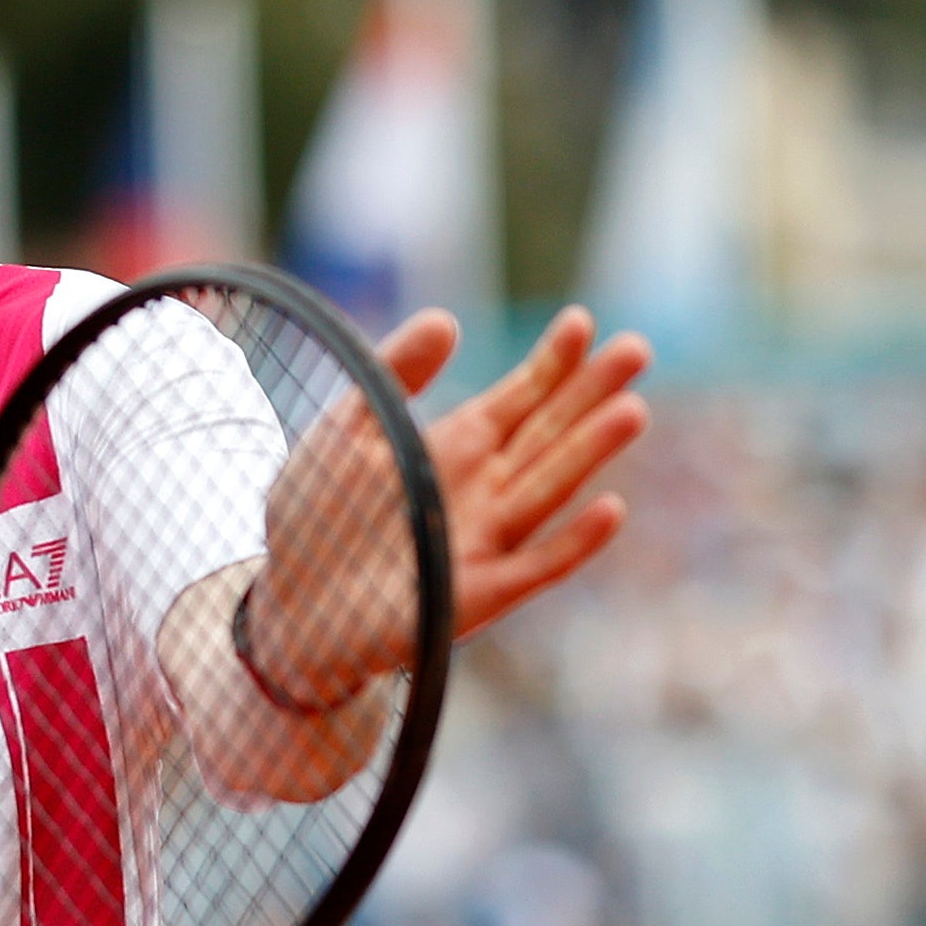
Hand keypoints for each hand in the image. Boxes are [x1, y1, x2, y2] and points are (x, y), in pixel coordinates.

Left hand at [239, 305, 652, 703]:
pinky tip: (610, 509)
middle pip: (548, 434)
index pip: (517, 398)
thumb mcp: (346, 429)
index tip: (581, 321)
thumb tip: (447, 319)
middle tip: (637, 348)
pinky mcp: (477, 595)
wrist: (287, 605)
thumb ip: (395, 373)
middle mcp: (481, 492)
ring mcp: (486, 543)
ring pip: (549, 487)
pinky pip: (536, 566)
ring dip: (590, 451)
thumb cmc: (315, 518)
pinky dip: (573, 541)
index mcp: (453, 449)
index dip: (550, 362)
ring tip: (631, 409)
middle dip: (590, 393)